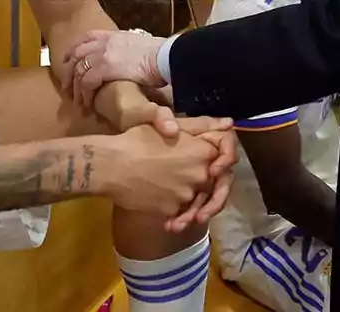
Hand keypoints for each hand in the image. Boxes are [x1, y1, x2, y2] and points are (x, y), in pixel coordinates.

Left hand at [62, 30, 165, 107]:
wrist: (165, 56)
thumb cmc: (159, 53)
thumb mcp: (138, 44)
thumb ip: (127, 49)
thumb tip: (128, 57)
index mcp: (111, 35)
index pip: (85, 38)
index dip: (73, 50)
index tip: (69, 61)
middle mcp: (103, 43)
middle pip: (76, 55)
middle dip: (67, 71)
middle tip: (66, 86)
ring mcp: (102, 55)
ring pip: (78, 71)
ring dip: (75, 88)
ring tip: (77, 101)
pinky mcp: (105, 69)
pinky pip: (87, 83)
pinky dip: (85, 95)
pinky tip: (88, 104)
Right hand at [100, 126, 230, 230]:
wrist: (110, 165)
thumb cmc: (137, 139)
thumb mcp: (170, 126)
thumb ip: (202, 125)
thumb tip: (229, 123)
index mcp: (203, 152)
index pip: (227, 158)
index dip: (221, 160)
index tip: (210, 162)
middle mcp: (200, 175)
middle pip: (212, 181)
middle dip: (203, 181)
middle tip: (183, 178)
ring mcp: (187, 195)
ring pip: (197, 199)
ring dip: (189, 200)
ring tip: (168, 191)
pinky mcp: (173, 211)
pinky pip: (181, 214)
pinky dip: (176, 216)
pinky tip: (162, 209)